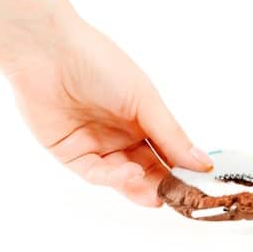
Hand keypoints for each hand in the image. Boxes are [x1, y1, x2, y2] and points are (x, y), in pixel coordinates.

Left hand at [5, 17, 211, 205]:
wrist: (49, 53)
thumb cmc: (101, 64)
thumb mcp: (145, 100)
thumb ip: (172, 135)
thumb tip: (203, 164)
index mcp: (143, 117)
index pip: (168, 150)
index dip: (183, 167)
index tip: (200, 183)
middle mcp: (121, 133)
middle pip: (148, 167)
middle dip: (163, 183)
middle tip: (178, 198)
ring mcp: (96, 145)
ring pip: (123, 177)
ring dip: (141, 187)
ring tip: (158, 196)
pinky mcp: (70, 154)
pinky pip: (96, 173)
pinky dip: (115, 178)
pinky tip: (132, 174)